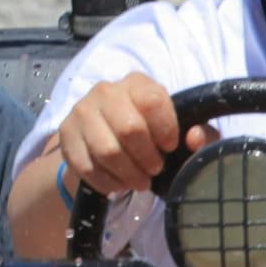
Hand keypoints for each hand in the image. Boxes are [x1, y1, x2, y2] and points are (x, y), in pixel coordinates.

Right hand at [53, 76, 209, 200]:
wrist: (104, 136)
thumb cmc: (150, 132)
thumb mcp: (179, 131)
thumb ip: (200, 134)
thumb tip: (194, 138)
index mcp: (137, 83)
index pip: (152, 101)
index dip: (165, 129)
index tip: (170, 147)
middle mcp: (106, 90)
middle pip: (129, 129)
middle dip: (146, 158)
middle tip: (154, 169)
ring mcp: (82, 111)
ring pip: (106, 150)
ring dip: (127, 174)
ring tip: (139, 181)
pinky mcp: (66, 134)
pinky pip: (86, 165)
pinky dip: (106, 182)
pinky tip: (117, 183)